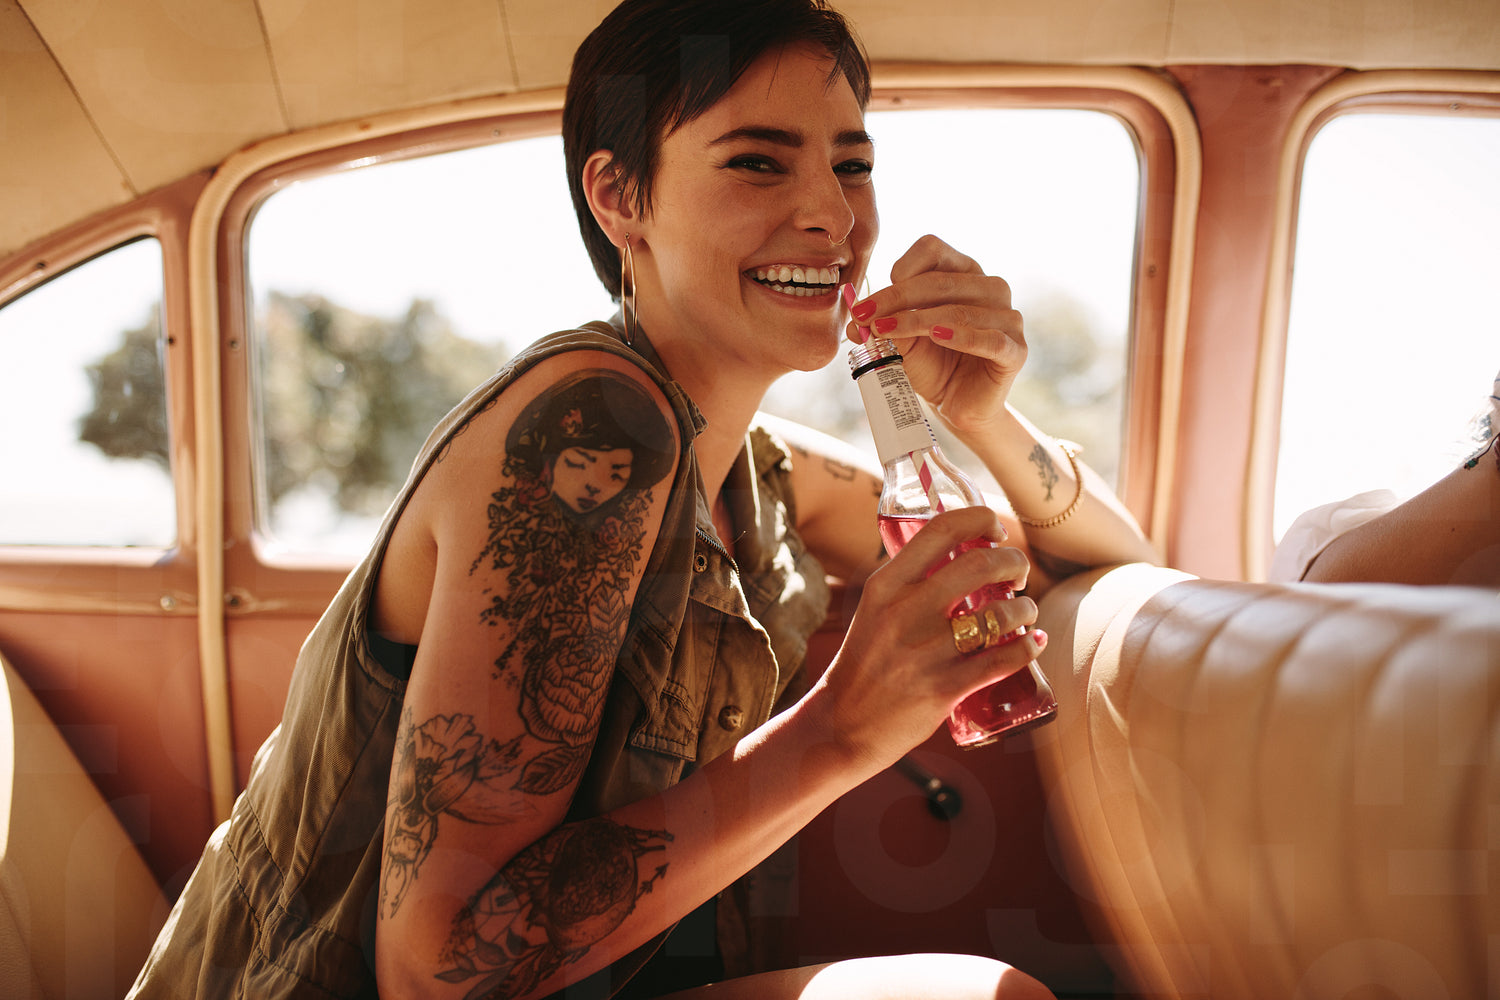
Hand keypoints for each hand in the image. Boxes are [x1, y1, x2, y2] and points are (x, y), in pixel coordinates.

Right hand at [809, 506, 1041, 765]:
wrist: (841, 725)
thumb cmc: (865, 663)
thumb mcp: (874, 611)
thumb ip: (908, 584)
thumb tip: (959, 556)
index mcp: (885, 585)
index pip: (941, 530)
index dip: (981, 520)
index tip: (997, 531)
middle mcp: (904, 612)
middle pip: (982, 565)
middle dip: (1014, 562)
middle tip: (1018, 574)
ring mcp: (925, 652)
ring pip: (1000, 615)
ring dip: (1026, 609)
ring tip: (1026, 613)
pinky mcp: (943, 689)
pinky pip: (1004, 660)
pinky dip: (1029, 647)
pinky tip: (1035, 643)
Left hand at [846, 235, 1024, 433]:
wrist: (957, 405)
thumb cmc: (933, 364)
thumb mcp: (902, 341)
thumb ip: (883, 325)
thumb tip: (854, 321)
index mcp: (964, 273)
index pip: (933, 250)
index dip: (900, 270)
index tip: (872, 300)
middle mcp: (990, 288)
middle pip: (941, 280)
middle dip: (897, 298)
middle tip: (865, 316)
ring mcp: (1008, 318)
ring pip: (959, 311)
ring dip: (917, 319)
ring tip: (886, 331)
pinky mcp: (1016, 351)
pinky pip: (990, 339)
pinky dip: (961, 336)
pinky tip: (937, 336)